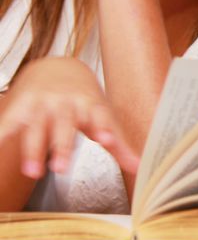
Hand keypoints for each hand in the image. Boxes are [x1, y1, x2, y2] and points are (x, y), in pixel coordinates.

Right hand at [0, 58, 139, 178]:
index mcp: (90, 104)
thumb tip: (141, 168)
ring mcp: (41, 103)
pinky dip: (2, 134)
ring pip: (36, 127)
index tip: (107, 140)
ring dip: (33, 150)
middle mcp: (66, 102)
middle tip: (61, 169)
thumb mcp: (103, 116)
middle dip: (62, 146)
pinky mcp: (19, 106)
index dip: (103, 127)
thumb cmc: (85, 99)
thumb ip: (119, 145)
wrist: (57, 66)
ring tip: (33, 172)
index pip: (99, 116)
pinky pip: (8, 123)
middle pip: (64, 125)